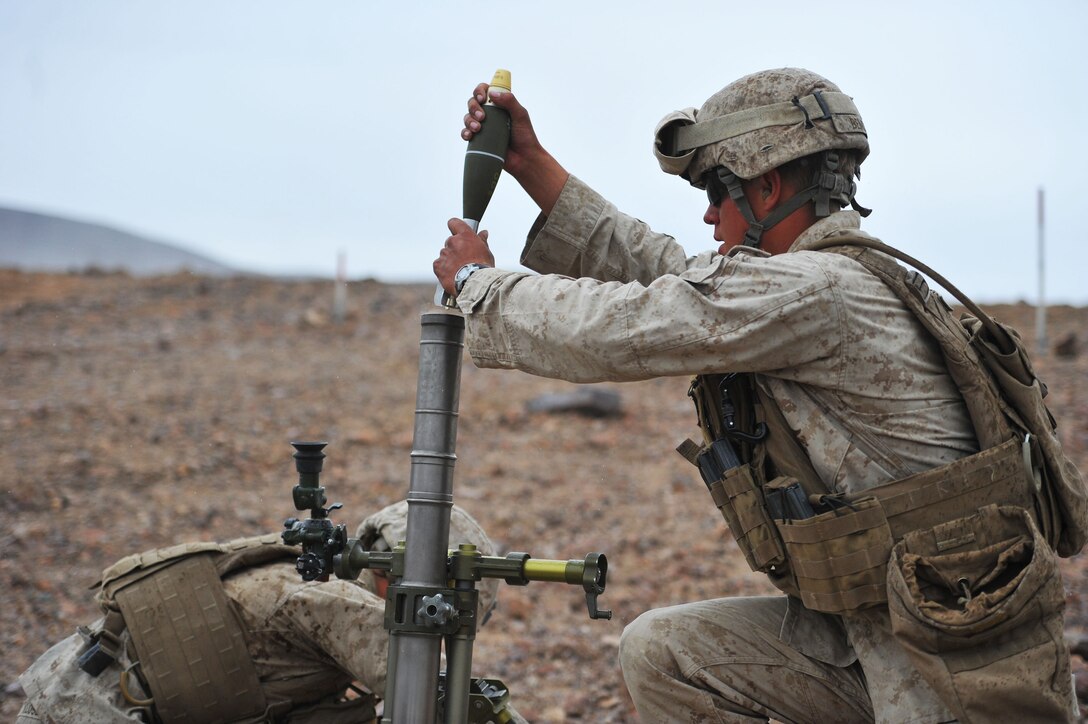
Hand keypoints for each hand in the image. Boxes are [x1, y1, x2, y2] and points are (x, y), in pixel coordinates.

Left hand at [433, 218, 495, 295]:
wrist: (474, 284)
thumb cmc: (483, 268)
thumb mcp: (486, 252)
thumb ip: (482, 241)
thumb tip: (483, 233)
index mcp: (465, 236)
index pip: (454, 223)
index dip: (455, 226)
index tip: (457, 232)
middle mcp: (453, 242)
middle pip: (450, 242)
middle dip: (455, 249)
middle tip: (463, 259)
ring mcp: (444, 253)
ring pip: (445, 254)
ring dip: (450, 260)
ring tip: (459, 270)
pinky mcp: (438, 265)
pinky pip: (438, 264)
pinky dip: (443, 269)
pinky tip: (452, 274)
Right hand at [461, 82, 568, 215]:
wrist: (524, 159)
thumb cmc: (525, 136)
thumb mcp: (520, 115)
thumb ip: (510, 101)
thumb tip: (492, 94)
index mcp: (500, 105)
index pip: (485, 91)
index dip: (479, 91)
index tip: (482, 98)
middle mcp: (490, 114)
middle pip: (473, 102)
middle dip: (473, 107)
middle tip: (482, 117)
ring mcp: (484, 127)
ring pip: (468, 117)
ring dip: (469, 120)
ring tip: (477, 129)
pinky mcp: (479, 140)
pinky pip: (466, 133)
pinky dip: (464, 133)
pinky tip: (469, 136)